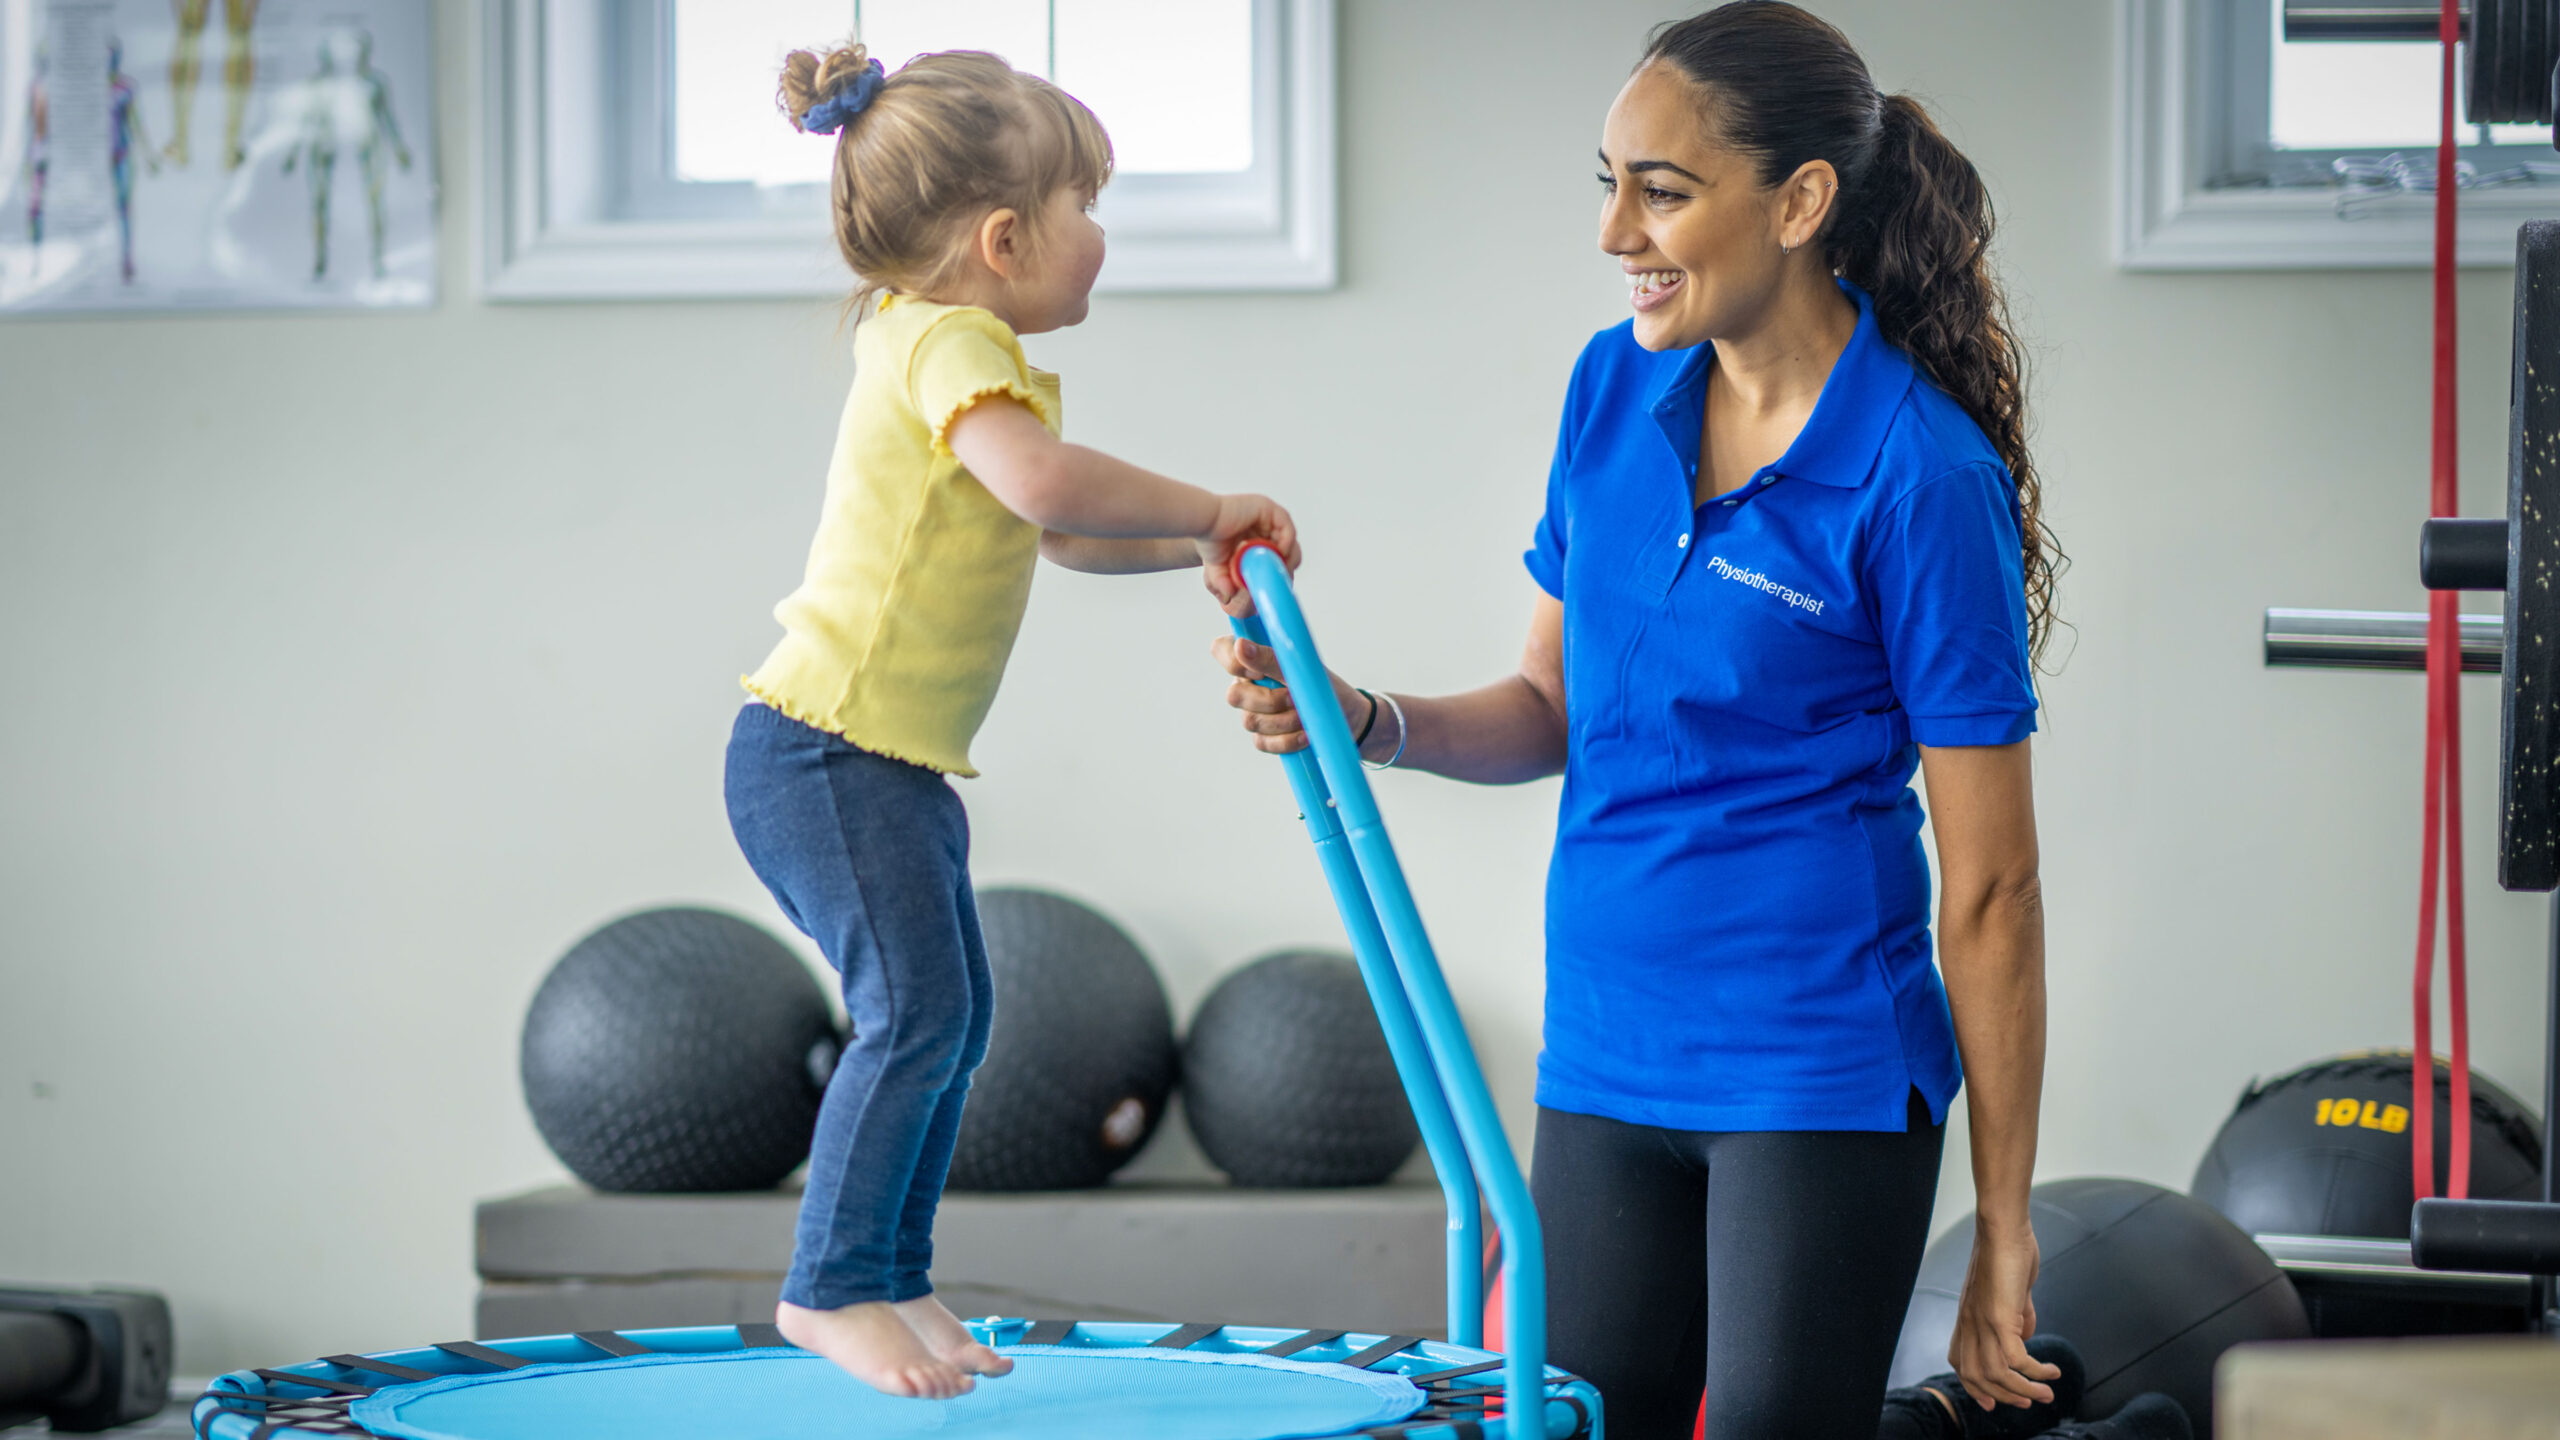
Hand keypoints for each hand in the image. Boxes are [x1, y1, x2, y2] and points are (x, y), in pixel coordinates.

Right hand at [1195, 493, 1300, 615]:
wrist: (1202, 523)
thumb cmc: (1209, 540)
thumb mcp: (1218, 570)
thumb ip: (1224, 583)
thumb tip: (1228, 595)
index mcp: (1256, 538)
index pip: (1278, 557)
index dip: (1279, 571)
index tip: (1274, 584)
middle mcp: (1264, 526)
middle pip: (1289, 548)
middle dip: (1285, 566)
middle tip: (1277, 578)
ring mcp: (1267, 516)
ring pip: (1290, 539)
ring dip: (1288, 556)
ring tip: (1276, 568)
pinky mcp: (1268, 509)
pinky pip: (1287, 527)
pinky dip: (1287, 542)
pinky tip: (1278, 554)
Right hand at [1211, 635, 1362, 754]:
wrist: (1349, 718)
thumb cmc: (1326, 687)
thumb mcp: (1303, 669)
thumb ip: (1270, 658)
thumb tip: (1241, 646)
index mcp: (1255, 659)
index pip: (1222, 649)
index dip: (1233, 663)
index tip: (1260, 673)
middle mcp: (1249, 684)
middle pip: (1234, 696)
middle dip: (1269, 701)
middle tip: (1294, 698)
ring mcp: (1254, 712)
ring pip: (1249, 721)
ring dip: (1284, 721)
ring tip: (1306, 716)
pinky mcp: (1264, 736)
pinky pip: (1262, 742)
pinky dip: (1287, 740)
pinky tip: (1305, 735)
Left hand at [1949, 1221, 2057, 1410]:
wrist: (2003, 1229)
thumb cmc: (2008, 1255)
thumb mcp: (2010, 1293)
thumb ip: (2017, 1315)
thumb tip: (2026, 1335)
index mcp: (1967, 1318)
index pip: (1961, 1362)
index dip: (1974, 1387)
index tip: (1993, 1403)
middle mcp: (1969, 1324)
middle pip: (1976, 1376)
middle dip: (2002, 1395)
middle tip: (2028, 1403)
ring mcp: (1981, 1322)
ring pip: (1996, 1374)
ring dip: (2024, 1390)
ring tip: (2047, 1394)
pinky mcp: (1998, 1318)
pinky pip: (2016, 1359)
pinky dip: (2034, 1371)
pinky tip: (2051, 1371)